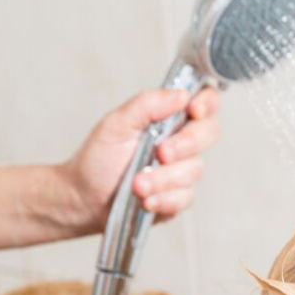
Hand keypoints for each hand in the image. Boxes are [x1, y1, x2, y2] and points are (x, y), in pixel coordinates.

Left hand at [63, 88, 220, 229]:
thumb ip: (148, 104)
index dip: (207, 103)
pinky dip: (163, 199)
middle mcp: (182, 142)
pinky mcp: (178, 198)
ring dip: (164, 178)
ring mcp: (182, 171)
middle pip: (210, 133)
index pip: (205, 102)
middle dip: (186, 144)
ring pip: (195, 170)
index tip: (193, 110)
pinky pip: (185, 197)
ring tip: (137, 184)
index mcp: (170, 118)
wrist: (84, 197)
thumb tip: (181, 95)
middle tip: (161, 152)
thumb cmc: (99, 158)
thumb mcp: (116, 123)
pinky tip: (145, 199)